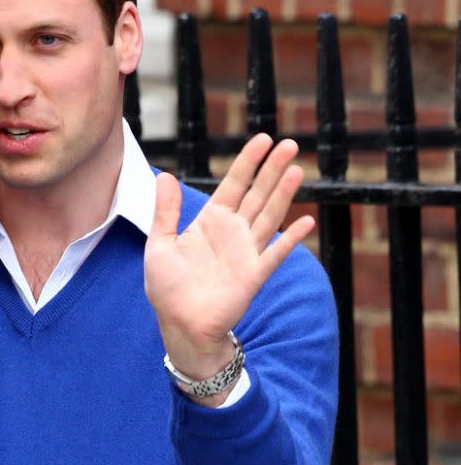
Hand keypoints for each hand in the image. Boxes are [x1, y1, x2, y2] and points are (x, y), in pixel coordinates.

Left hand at [145, 134, 315, 383]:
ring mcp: (246, 252)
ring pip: (269, 216)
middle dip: (273, 169)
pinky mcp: (253, 275)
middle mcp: (232, 232)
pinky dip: (290, 239)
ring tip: (296, 170)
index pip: (234, 184)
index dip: (248, 161)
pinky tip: (306, 221)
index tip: (263, 139)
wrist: (179, 325)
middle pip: (258, 193)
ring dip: (284, 193)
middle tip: (290, 144)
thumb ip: (165, 211)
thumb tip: (164, 174)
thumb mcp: (160, 244)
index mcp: (211, 221)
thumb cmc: (167, 288)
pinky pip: (275, 254)